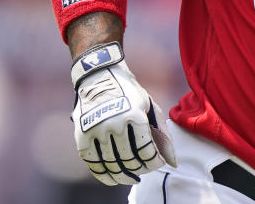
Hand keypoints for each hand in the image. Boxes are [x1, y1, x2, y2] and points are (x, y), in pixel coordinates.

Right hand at [70, 42, 177, 184]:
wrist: (100, 76)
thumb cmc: (130, 93)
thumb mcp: (150, 108)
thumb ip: (162, 135)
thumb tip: (173, 163)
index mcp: (135, 115)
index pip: (147, 150)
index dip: (154, 162)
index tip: (157, 163)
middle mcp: (115, 123)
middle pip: (130, 159)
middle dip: (140, 169)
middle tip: (144, 170)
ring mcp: (97, 129)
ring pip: (112, 163)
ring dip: (123, 175)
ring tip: (131, 178)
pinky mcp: (82, 135)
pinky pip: (93, 162)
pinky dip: (103, 175)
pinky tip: (113, 179)